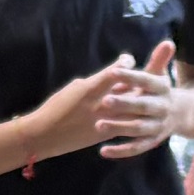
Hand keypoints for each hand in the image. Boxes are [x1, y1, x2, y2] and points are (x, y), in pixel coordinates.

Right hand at [23, 54, 150, 163]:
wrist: (46, 134)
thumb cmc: (57, 107)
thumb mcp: (75, 88)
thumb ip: (96, 81)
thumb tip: (113, 73)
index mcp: (91, 88)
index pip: (115, 72)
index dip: (125, 63)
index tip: (128, 59)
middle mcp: (100, 103)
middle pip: (129, 88)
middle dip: (141, 78)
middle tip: (147, 71)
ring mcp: (105, 120)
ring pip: (131, 106)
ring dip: (141, 97)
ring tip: (145, 90)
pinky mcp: (105, 133)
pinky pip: (126, 123)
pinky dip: (134, 115)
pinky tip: (137, 111)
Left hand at [94, 40, 186, 158]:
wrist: (183, 115)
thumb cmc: (161, 92)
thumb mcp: (161, 76)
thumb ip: (158, 61)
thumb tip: (168, 42)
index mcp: (163, 89)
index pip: (147, 81)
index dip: (131, 76)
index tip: (113, 71)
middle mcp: (163, 108)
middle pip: (143, 106)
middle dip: (124, 103)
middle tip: (104, 101)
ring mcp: (158, 127)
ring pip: (138, 128)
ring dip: (119, 127)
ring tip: (98, 125)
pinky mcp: (152, 142)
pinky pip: (136, 148)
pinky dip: (121, 151)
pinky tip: (103, 151)